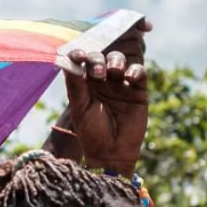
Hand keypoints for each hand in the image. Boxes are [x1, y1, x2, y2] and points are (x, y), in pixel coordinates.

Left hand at [63, 17, 152, 174]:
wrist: (112, 152)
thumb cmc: (91, 132)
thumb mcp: (80, 108)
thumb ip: (76, 85)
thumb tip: (67, 61)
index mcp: (84, 84)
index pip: (82, 62)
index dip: (80, 54)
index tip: (77, 54)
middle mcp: (101, 81)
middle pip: (100, 57)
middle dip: (98, 59)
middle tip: (98, 72)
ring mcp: (120, 84)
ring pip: (119, 60)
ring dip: (116, 61)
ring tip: (113, 72)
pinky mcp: (137, 90)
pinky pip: (138, 72)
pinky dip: (135, 70)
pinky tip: (129, 78)